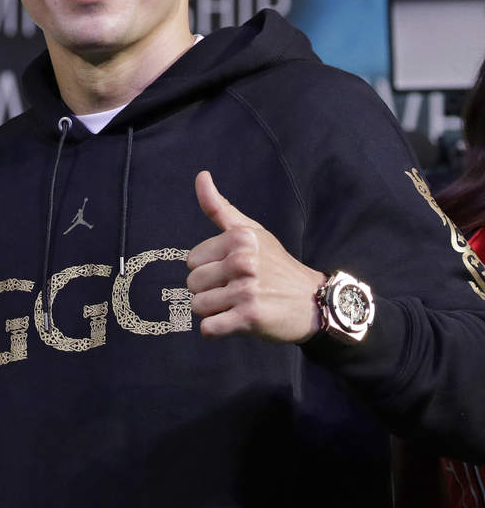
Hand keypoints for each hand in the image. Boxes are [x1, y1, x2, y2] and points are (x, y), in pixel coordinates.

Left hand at [186, 171, 324, 342]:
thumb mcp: (253, 232)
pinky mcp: (249, 318)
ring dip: (214, 311)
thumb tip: (201, 176)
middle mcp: (244, 261)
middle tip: (236, 291)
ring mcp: (247, 290)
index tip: (231, 271)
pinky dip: (216, 330)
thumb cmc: (277, 266)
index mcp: (240, 239)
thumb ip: (221, 208)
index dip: (208, 269)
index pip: (192, 260)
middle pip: (192, 283)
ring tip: (237, 306)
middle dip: (209, 291)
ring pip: (198, 306)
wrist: (315, 303)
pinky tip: (235, 322)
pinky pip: (208, 328)